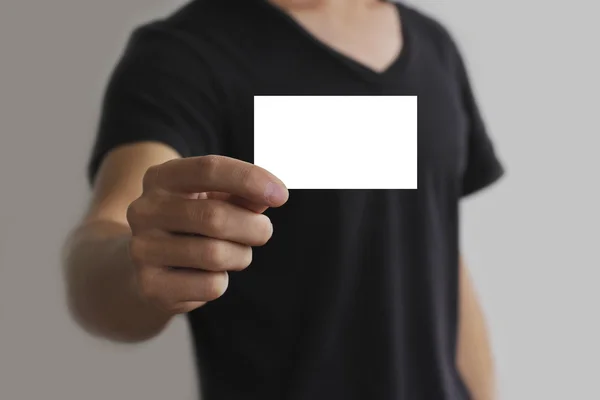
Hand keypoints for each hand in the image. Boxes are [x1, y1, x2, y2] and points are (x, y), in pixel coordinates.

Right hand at [126, 155, 287, 314]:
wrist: (146, 267)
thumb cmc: (192, 225)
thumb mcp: (214, 199)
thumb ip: (242, 195)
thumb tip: (271, 196)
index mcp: (162, 178)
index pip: (209, 169)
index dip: (250, 179)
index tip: (281, 195)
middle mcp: (145, 210)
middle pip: (215, 216)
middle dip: (254, 227)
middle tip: (263, 231)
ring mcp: (143, 249)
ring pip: (215, 255)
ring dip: (241, 255)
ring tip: (236, 253)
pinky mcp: (150, 285)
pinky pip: (209, 285)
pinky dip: (222, 281)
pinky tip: (208, 275)